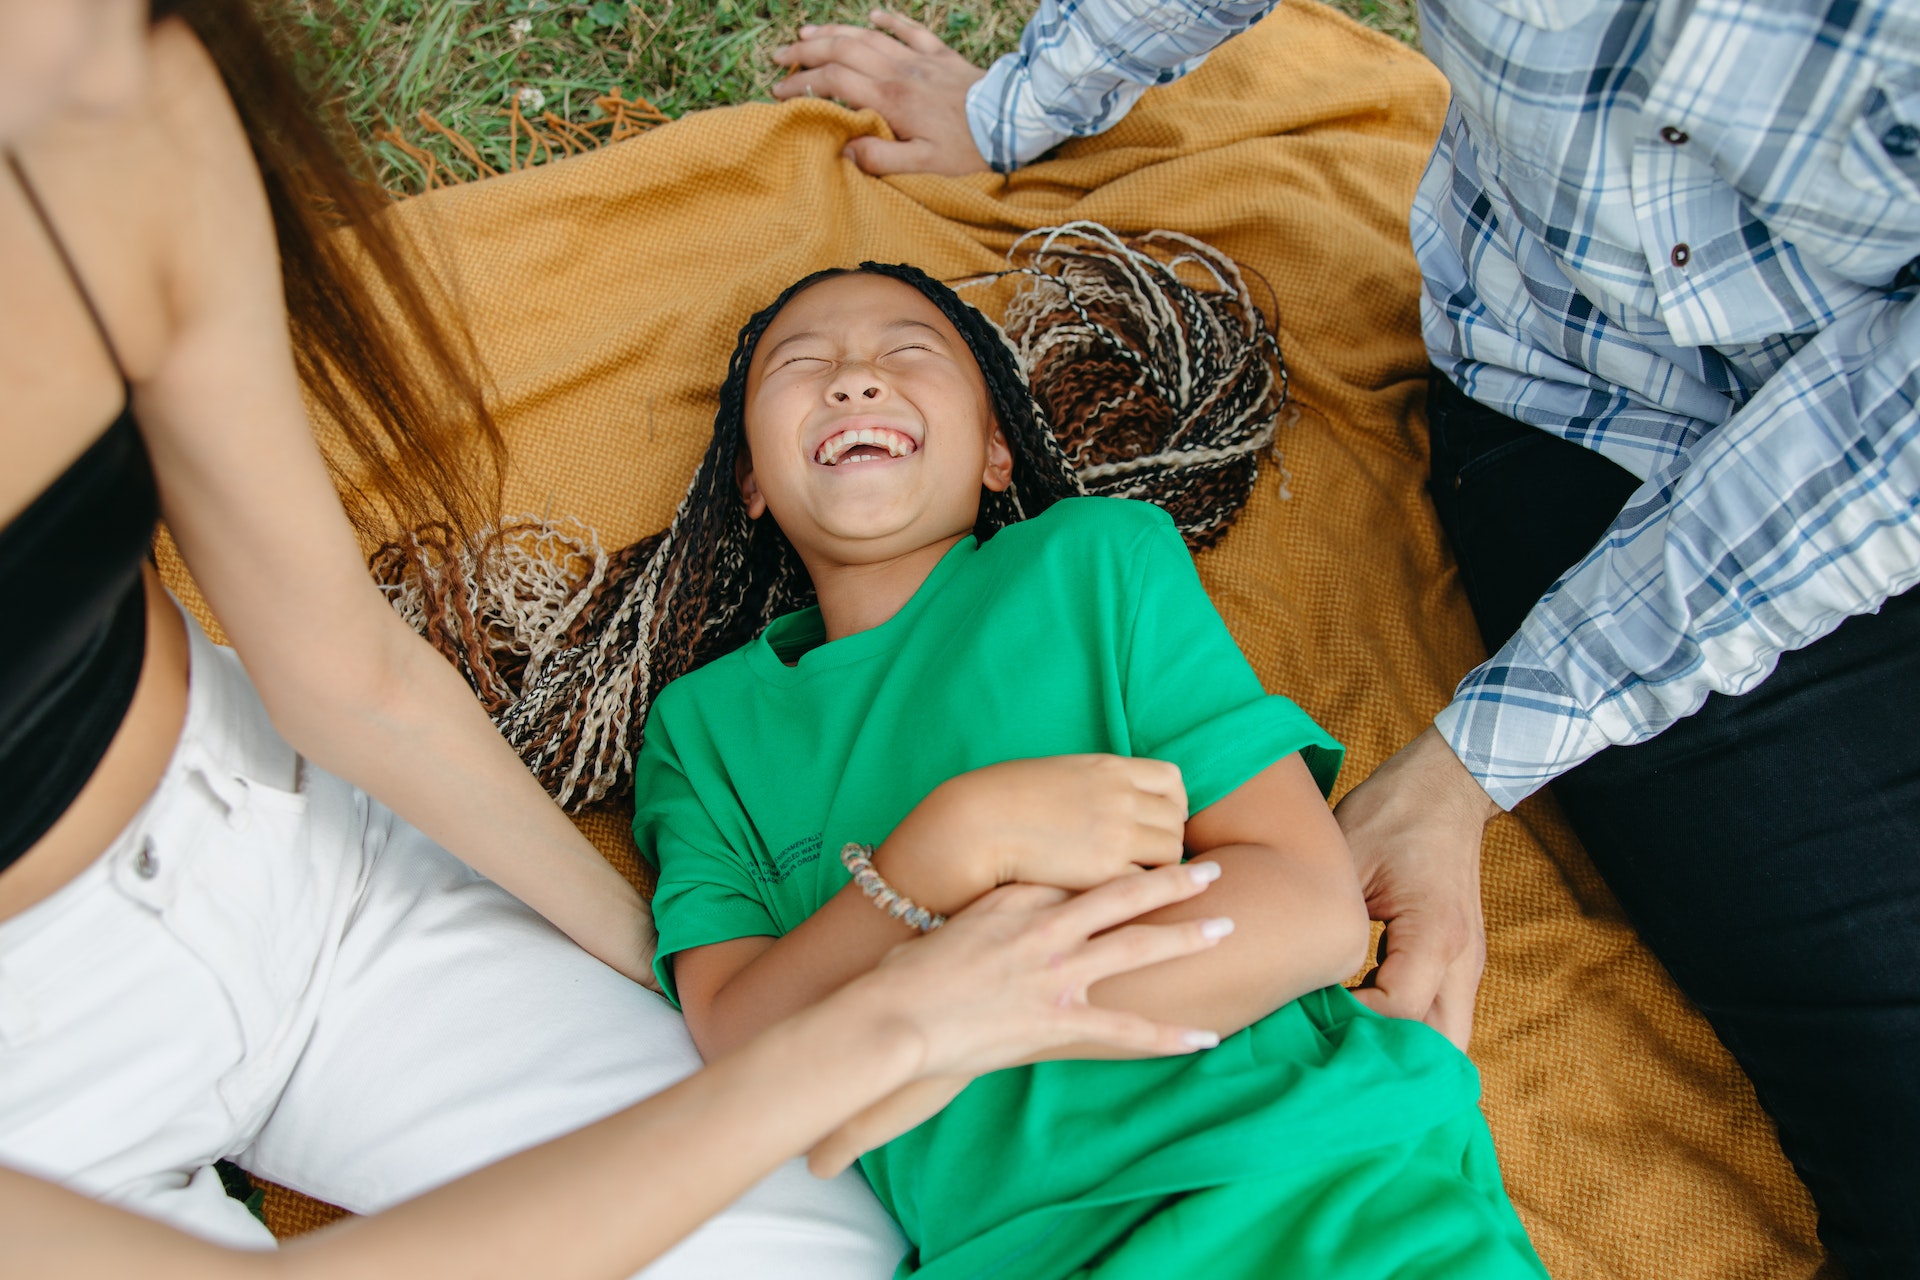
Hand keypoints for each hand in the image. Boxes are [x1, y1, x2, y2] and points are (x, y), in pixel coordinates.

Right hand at [771, 10, 991, 174]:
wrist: (1012, 120)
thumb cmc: (969, 149)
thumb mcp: (924, 166)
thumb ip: (881, 158)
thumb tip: (844, 151)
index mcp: (890, 99)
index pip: (833, 82)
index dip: (802, 85)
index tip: (780, 93)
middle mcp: (899, 71)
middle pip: (842, 49)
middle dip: (806, 51)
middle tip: (780, 57)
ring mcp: (920, 58)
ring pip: (867, 34)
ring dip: (833, 31)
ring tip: (806, 33)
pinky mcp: (941, 54)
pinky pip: (909, 29)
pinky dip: (889, 20)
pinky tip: (874, 14)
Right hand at [819, 860, 1228, 1171]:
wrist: (896, 1015)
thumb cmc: (910, 972)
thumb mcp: (956, 921)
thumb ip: (995, 909)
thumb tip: (1009, 905)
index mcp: (1023, 901)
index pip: (1082, 875)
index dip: (1119, 863)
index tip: (1147, 854)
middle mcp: (1051, 930)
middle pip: (1126, 897)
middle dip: (1175, 882)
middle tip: (1214, 869)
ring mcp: (1060, 976)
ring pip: (1139, 949)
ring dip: (1187, 937)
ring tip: (1227, 926)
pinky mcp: (1060, 1023)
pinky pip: (1128, 1032)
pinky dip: (1169, 1036)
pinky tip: (1205, 1035)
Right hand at [877, 754, 1187, 911]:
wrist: (972, 825)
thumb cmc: (1000, 801)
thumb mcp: (1057, 774)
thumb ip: (1092, 784)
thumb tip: (1108, 797)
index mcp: (1108, 767)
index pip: (1171, 780)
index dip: (1170, 805)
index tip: (1155, 823)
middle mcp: (1121, 796)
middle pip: (1176, 819)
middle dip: (1166, 839)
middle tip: (1144, 860)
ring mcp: (1118, 832)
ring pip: (1172, 852)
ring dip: (1159, 869)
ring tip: (1133, 882)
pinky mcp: (1107, 869)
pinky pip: (1149, 882)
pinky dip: (1140, 891)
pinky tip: (1116, 899)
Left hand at [1333, 726, 1496, 1049]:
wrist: (1444, 786)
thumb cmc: (1391, 814)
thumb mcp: (1347, 860)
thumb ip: (1328, 922)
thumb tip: (1290, 979)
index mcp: (1435, 936)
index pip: (1400, 1012)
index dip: (1353, 1024)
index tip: (1306, 1015)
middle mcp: (1463, 959)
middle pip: (1441, 1047)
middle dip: (1389, 1060)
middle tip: (1330, 1048)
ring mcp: (1469, 962)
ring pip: (1448, 1036)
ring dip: (1402, 1048)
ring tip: (1345, 1041)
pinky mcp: (1461, 959)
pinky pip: (1442, 1012)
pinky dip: (1408, 1027)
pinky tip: (1360, 1019)